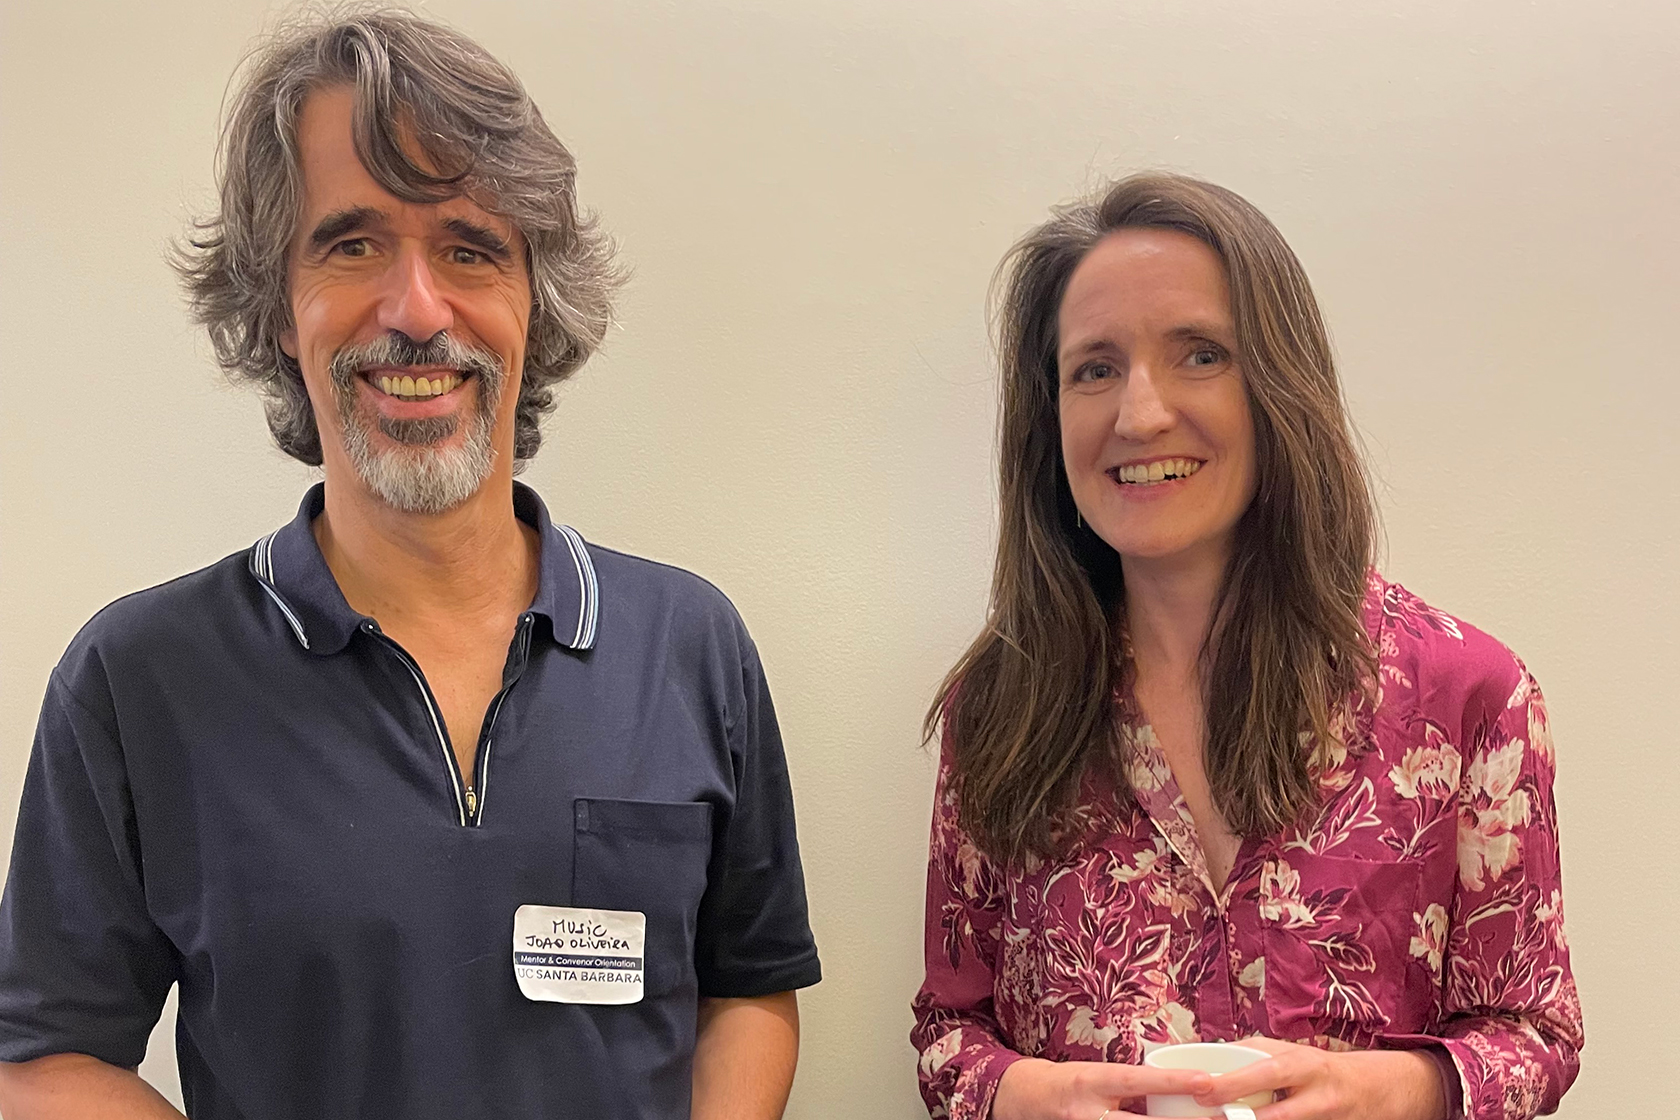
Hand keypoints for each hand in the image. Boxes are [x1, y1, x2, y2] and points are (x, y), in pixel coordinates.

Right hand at [993, 1056, 1211, 1119]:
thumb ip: (1131, 1088)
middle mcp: (1088, 1112)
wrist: (1024, 1099)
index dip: (1173, 1081)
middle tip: (1212, 1118)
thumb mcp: (1098, 1078)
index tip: (1206, 1081)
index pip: (1138, 1080)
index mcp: (1094, 1082)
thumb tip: (1177, 1094)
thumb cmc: (1070, 1084)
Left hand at [1196, 1038, 1448, 1119]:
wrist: (1375, 1090)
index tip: (1201, 1089)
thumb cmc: (1320, 1068)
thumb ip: (1254, 1055)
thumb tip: (1209, 1056)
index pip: (1266, 1073)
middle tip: (1207, 1117)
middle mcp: (1318, 1096)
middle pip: (1278, 1115)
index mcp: (1304, 1065)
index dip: (1234, 1084)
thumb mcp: (1291, 1053)